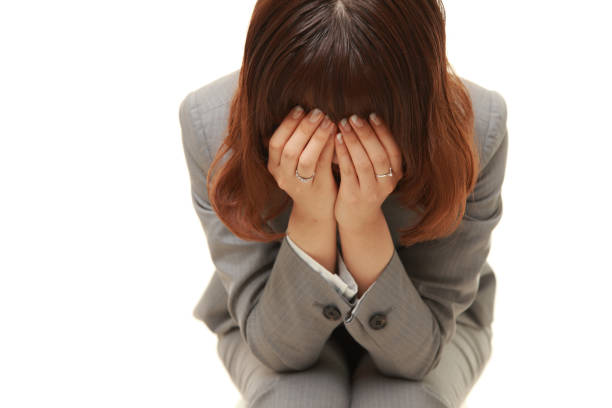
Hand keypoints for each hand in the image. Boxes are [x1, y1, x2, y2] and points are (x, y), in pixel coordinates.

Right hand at [267, 106, 338, 220]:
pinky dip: (330, 148)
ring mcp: (300, 185)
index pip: (275, 142)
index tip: (300, 108)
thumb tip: (305, 108)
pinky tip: (337, 135)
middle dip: (304, 128)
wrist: (315, 210)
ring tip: (329, 122)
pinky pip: (323, 166)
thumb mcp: (293, 161)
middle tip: (318, 112)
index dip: (287, 124)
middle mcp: (283, 177)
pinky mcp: (318, 188)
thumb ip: (295, 140)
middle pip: (289, 150)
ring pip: (306, 159)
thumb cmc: (306, 178)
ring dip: (318, 138)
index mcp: (274, 166)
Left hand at [333, 113, 403, 229]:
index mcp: (396, 173)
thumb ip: (375, 150)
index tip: (371, 114)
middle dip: (365, 133)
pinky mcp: (353, 196)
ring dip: (353, 141)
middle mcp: (386, 183)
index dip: (383, 131)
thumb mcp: (377, 171)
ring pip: (363, 163)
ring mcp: (370, 192)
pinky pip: (348, 171)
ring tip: (342, 124)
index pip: (393, 149)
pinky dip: (342, 153)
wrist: (358, 219)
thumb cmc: (365, 186)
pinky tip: (336, 140)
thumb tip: (365, 116)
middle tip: (353, 117)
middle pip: (378, 154)